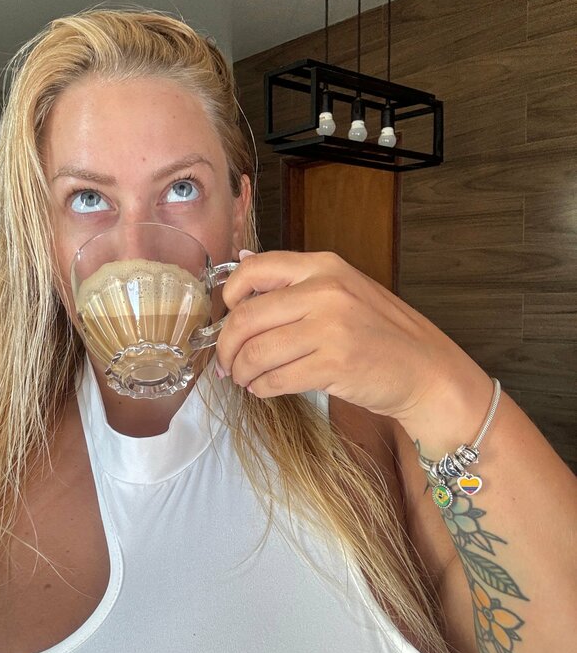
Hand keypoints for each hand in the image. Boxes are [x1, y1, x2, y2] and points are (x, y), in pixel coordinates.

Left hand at [215, 250, 481, 424]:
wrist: (427, 370)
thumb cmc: (382, 334)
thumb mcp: (344, 290)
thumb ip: (296, 282)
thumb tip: (240, 263)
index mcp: (324, 266)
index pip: (254, 269)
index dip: (229, 296)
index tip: (226, 317)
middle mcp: (325, 291)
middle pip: (246, 317)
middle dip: (226, 346)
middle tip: (226, 363)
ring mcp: (331, 328)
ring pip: (257, 352)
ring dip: (242, 372)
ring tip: (244, 379)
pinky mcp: (334, 364)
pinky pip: (276, 379)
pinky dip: (262, 388)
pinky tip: (264, 389)